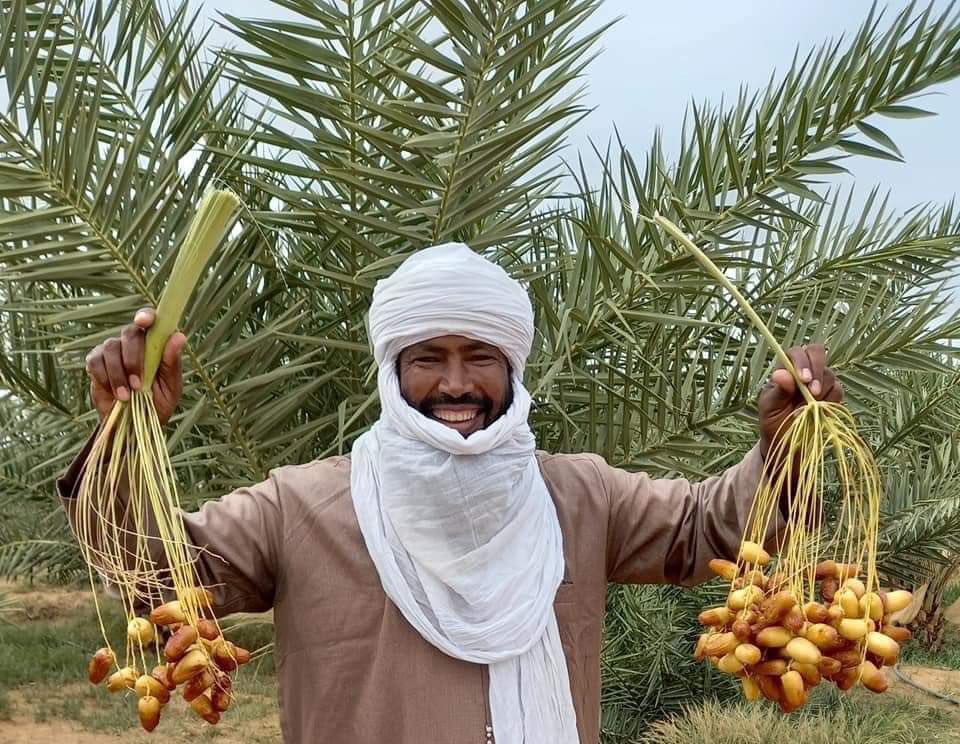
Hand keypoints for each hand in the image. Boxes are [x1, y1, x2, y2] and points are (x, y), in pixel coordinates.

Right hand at [85, 308, 185, 425]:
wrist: (137, 423)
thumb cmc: (159, 401)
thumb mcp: (171, 385)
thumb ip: (172, 362)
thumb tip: (179, 336)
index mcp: (154, 343)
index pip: (150, 320)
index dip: (145, 316)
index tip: (144, 322)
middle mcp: (133, 342)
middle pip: (129, 333)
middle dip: (133, 358)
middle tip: (138, 384)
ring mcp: (113, 351)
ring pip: (110, 348)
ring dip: (119, 373)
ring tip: (127, 396)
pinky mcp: (96, 363)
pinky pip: (95, 362)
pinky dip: (105, 378)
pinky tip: (115, 393)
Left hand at [758, 344, 842, 458]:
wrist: (787, 446)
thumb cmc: (773, 423)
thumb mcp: (770, 409)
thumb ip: (777, 391)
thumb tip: (781, 374)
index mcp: (785, 370)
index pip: (796, 352)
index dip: (802, 361)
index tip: (803, 379)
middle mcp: (803, 372)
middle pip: (817, 353)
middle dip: (817, 370)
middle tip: (813, 392)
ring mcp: (819, 383)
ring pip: (830, 374)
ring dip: (823, 389)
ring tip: (811, 407)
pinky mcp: (831, 396)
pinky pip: (838, 391)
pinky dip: (831, 400)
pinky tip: (820, 410)